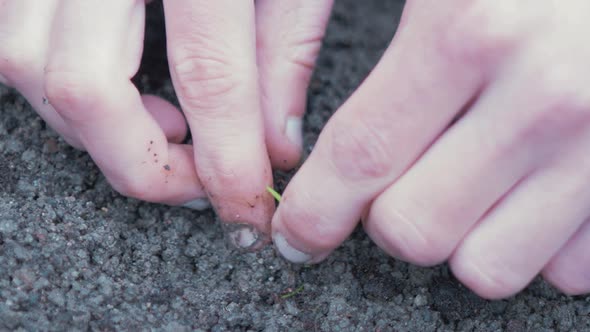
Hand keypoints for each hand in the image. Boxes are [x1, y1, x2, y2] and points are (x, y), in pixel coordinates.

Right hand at [0, 0, 333, 249]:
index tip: (246, 211)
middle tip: (198, 181)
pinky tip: (121, 90)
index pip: (208, 79)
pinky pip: (14, 41)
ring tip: (164, 131)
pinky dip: (61, 87)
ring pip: (26, 64)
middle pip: (84, 83)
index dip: (229, 162)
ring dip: (93, 127)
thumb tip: (276, 148)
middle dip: (142, 163)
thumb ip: (286, 56)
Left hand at [271, 0, 589, 298]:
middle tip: (400, 179)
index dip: (314, 210)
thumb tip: (315, 149)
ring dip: (457, 238)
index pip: (361, 156)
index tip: (297, 234)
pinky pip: (561, 268)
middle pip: (412, 229)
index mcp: (469, 28)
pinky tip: (528, 191)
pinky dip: (531, 243)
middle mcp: (543, 96)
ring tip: (466, 186)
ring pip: (484, 268)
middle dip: (387, 218)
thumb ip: (386, 56)